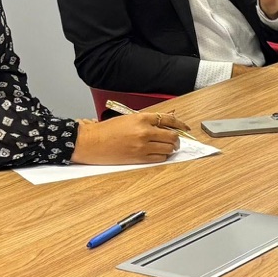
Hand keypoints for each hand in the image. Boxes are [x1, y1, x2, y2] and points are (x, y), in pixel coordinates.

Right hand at [73, 107, 187, 164]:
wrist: (92, 143)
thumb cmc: (107, 130)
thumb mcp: (128, 119)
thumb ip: (148, 120)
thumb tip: (165, 119)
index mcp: (141, 118)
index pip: (168, 119)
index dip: (180, 124)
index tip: (185, 127)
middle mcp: (144, 131)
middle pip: (171, 135)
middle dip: (176, 138)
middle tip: (175, 140)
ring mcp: (143, 146)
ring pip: (168, 148)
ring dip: (171, 148)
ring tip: (167, 147)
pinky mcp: (139, 158)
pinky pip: (160, 158)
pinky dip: (163, 156)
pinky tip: (159, 154)